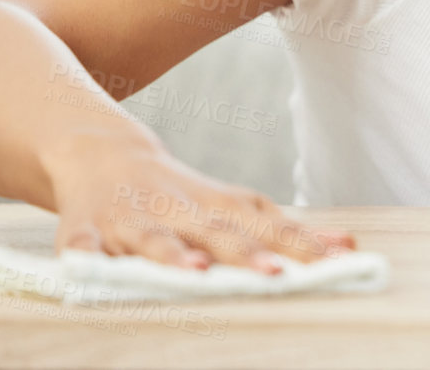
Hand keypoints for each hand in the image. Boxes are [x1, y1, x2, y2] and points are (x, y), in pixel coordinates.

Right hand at [42, 127, 355, 271]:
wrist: (103, 155)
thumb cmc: (182, 195)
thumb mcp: (234, 207)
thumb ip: (285, 231)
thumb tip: (347, 247)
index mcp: (217, 208)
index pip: (268, 226)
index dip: (298, 242)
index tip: (333, 259)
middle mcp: (179, 212)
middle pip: (217, 233)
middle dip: (246, 254)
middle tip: (275, 274)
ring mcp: (131, 221)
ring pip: (154, 241)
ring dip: (174, 256)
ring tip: (196, 273)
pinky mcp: (84, 231)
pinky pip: (81, 246)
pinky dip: (83, 257)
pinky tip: (87, 270)